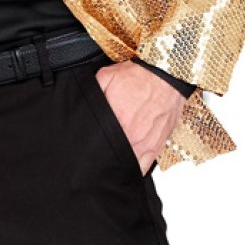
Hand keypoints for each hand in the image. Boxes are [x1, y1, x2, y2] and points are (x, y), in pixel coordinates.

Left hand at [93, 60, 187, 174]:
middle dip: (100, 155)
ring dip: (115, 163)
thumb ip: (92, 94)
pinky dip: (132, 169)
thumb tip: (80, 108)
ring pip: (124, 166)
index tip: (83, 147)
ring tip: (106, 160)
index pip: (96, 143)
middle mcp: (131, 136)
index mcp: (117, 120)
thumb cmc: (138, 76)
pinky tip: (123, 166)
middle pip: (109, 156)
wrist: (165, 75)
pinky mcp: (155, 147)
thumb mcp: (106, 77)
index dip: (88, 146)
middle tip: (93, 153)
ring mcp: (144, 144)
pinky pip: (142, 168)